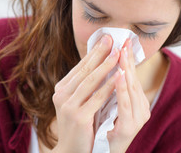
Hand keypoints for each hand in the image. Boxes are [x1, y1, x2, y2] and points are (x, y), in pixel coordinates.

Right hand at [52, 35, 120, 152]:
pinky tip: (119, 76)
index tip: (106, 39)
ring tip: (118, 53)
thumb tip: (102, 62)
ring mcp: (68, 106)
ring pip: (90, 81)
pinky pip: (97, 98)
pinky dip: (109, 86)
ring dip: (106, 66)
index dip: (94, 52)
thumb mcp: (79, 101)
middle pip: (85, 70)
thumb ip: (86, 85)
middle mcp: (62, 95)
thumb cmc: (80, 125)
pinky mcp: (78, 117)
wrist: (72, 152)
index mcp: (62, 89)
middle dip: (100, 53)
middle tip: (113, 39)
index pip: (80, 67)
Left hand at [107, 38, 150, 152]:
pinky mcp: (128, 129)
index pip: (130, 75)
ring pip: (132, 90)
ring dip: (127, 70)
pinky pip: (125, 106)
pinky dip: (122, 90)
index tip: (123, 40)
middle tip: (123, 41)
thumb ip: (109, 87)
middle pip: (133, 79)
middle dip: (127, 59)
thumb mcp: (106, 103)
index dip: (128, 58)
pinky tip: (119, 76)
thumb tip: (103, 64)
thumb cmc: (100, 127)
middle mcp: (139, 109)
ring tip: (122, 53)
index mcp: (135, 101)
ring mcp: (136, 119)